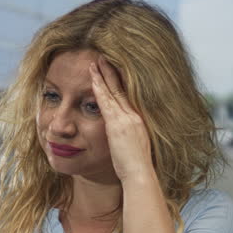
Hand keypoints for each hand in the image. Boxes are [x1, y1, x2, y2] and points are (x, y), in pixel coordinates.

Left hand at [89, 56, 153, 182]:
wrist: (139, 173)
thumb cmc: (136, 167)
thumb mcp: (134, 148)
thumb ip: (128, 138)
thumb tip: (123, 138)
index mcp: (138, 121)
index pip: (127, 96)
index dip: (120, 82)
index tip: (113, 70)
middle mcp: (134, 116)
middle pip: (121, 89)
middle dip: (111, 73)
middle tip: (103, 58)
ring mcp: (126, 119)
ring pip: (113, 91)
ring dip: (103, 75)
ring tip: (95, 62)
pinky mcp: (117, 124)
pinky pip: (106, 101)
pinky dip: (99, 87)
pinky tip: (93, 77)